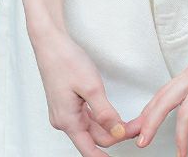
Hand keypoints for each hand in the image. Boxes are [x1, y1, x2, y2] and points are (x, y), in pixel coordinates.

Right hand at [32, 28, 137, 155]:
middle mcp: (64, 120)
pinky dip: (101, 117)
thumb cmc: (66, 61)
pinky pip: (86, 117)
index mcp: (67, 121)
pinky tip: (112, 114)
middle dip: (116, 134)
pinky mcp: (67, 103)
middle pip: (94, 137)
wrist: (50, 43)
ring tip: (129, 122)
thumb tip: (117, 133)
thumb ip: (105, 113)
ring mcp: (65, 112)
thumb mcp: (91, 87)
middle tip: (137, 126)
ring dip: (110, 126)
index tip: (122, 156)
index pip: (89, 150)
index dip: (107, 156)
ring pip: (91, 127)